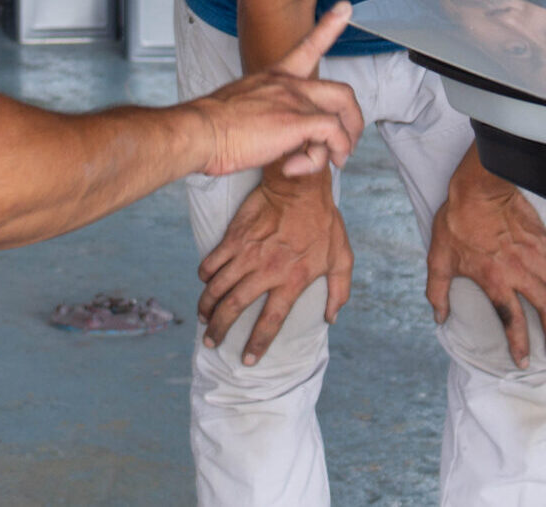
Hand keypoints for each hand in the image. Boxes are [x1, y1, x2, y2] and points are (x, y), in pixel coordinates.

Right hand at [192, 2, 364, 176]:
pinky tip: (296, 168)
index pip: (307, 46)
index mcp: (274, 77)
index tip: (344, 8)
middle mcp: (289, 85)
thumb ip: (260, 111)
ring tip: (333, 161)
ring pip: (341, 118)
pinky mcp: (296, 123)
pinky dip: (322, 158)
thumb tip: (267, 133)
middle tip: (346, 144)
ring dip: (344, 145)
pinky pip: (331, 138)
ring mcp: (295, 102)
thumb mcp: (238, 106)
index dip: (329, 27)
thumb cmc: (209, 126)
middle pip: (342, 92)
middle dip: (353, 121)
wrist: (198, 131)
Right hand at [197, 168, 352, 364]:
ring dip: (207, 306)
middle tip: (211, 341)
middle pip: (234, 308)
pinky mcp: (234, 238)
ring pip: (217, 288)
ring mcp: (247, 255)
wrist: (300, 185)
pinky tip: (205, 282)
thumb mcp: (342, 257)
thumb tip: (332, 318)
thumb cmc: (324, 220)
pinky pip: (212, 263)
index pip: (270, 322)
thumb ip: (339, 290)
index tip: (247, 359)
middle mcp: (266, 271)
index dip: (257, 344)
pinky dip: (205, 275)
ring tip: (203, 317)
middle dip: (219, 330)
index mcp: (292, 281)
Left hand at [425, 145, 545, 368]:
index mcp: (495, 279)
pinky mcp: (544, 240)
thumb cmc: (456, 221)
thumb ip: (438, 291)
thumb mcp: (438, 258)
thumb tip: (439, 316)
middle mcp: (520, 271)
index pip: (512, 321)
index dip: (520, 345)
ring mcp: (536, 255)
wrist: (479, 186)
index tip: (524, 361)